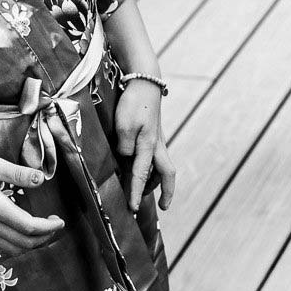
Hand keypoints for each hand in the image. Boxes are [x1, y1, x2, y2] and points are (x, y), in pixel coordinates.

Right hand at [0, 151, 64, 256]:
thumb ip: (18, 173)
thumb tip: (41, 179)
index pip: (29, 226)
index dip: (48, 227)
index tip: (60, 221)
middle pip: (25, 243)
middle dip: (45, 237)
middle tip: (54, 225)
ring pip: (14, 250)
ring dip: (32, 244)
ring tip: (42, 232)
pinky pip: (1, 249)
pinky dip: (17, 247)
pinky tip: (22, 236)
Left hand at [113, 80, 176, 211]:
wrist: (144, 82)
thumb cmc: (133, 103)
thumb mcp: (124, 125)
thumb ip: (125, 146)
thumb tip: (126, 158)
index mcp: (149, 146)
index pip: (141, 175)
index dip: (136, 192)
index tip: (133, 208)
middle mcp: (157, 146)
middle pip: (165, 174)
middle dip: (166, 192)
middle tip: (164, 207)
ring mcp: (157, 140)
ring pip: (161, 166)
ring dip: (157, 181)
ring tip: (148, 192)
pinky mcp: (154, 134)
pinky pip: (156, 157)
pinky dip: (153, 168)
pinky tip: (144, 169)